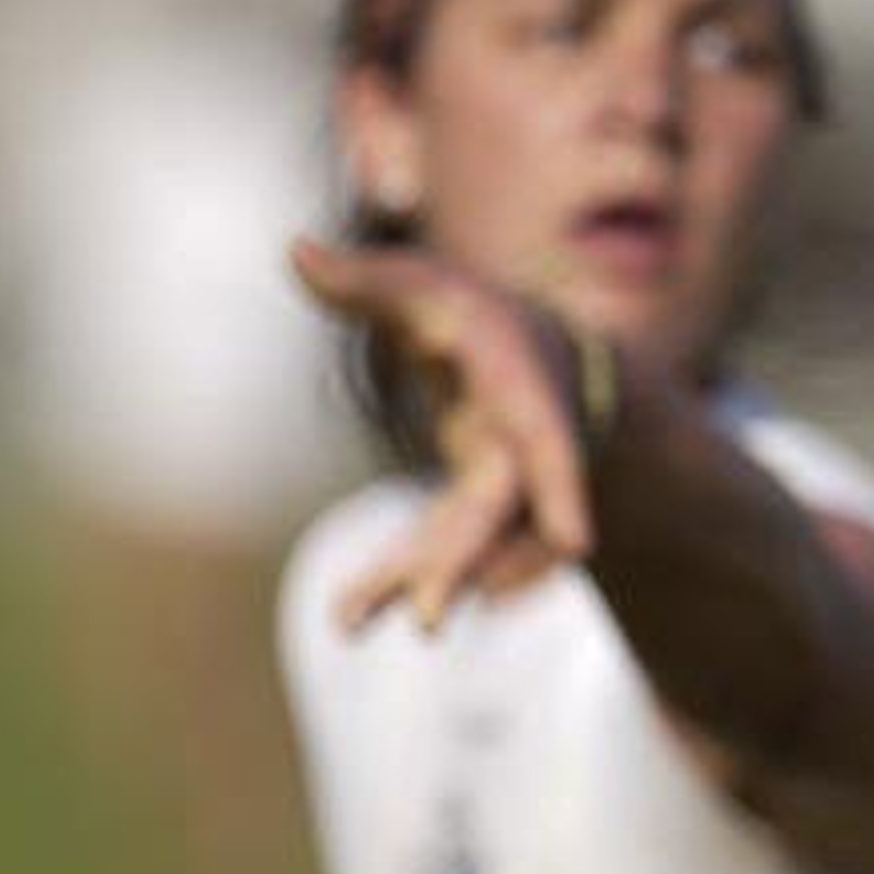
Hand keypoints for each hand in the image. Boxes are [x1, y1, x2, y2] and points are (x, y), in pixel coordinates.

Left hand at [291, 238, 593, 633]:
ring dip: (423, 581)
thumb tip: (295, 252)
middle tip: (427, 619)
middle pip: (504, 513)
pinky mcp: (475, 511)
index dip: (563, 490)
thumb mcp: (421, 284)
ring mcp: (503, 485)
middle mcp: (521, 448)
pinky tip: (354, 608)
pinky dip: (411, 577)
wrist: (524, 345)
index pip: (549, 442)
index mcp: (522, 388)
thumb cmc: (464, 307)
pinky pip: (449, 552)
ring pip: (472, 545)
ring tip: (343, 621)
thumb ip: (364, 278)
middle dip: (470, 562)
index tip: (578, 543)